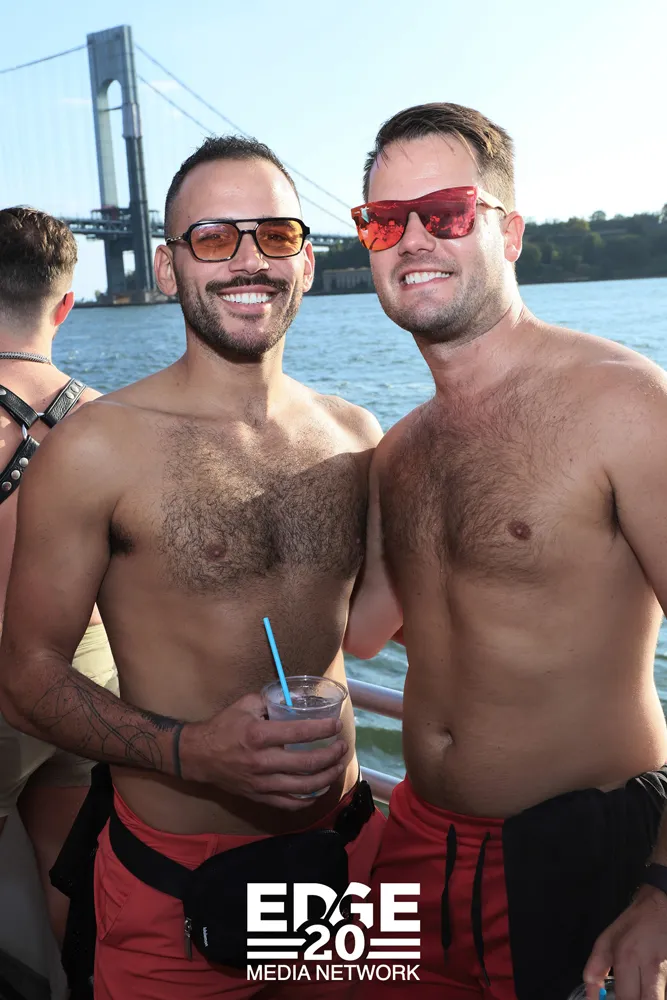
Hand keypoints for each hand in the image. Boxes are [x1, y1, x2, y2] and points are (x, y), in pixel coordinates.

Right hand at [179, 693, 348, 809]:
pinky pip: (289, 803)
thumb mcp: (246, 704)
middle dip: (331, 756)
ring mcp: (261, 783)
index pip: (300, 733)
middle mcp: (262, 762)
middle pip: (307, 764)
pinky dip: (308, 798)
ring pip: (303, 787)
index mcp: (259, 735)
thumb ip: (272, 700)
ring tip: (337, 767)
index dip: (323, 729)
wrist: (198, 756)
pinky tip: (318, 788)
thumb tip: (297, 698)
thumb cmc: (223, 726)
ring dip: (326, 777)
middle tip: (342, 747)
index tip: (336, 726)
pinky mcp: (259, 796)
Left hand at [584, 885, 666, 999]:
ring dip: (646, 997)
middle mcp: (650, 967)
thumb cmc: (636, 923)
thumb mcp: (607, 940)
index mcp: (627, 957)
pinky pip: (665, 992)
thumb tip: (591, 996)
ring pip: (657, 999)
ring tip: (636, 992)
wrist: (663, 907)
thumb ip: (595, 969)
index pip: (625, 999)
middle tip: (626, 996)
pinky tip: (647, 989)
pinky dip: (655, 993)